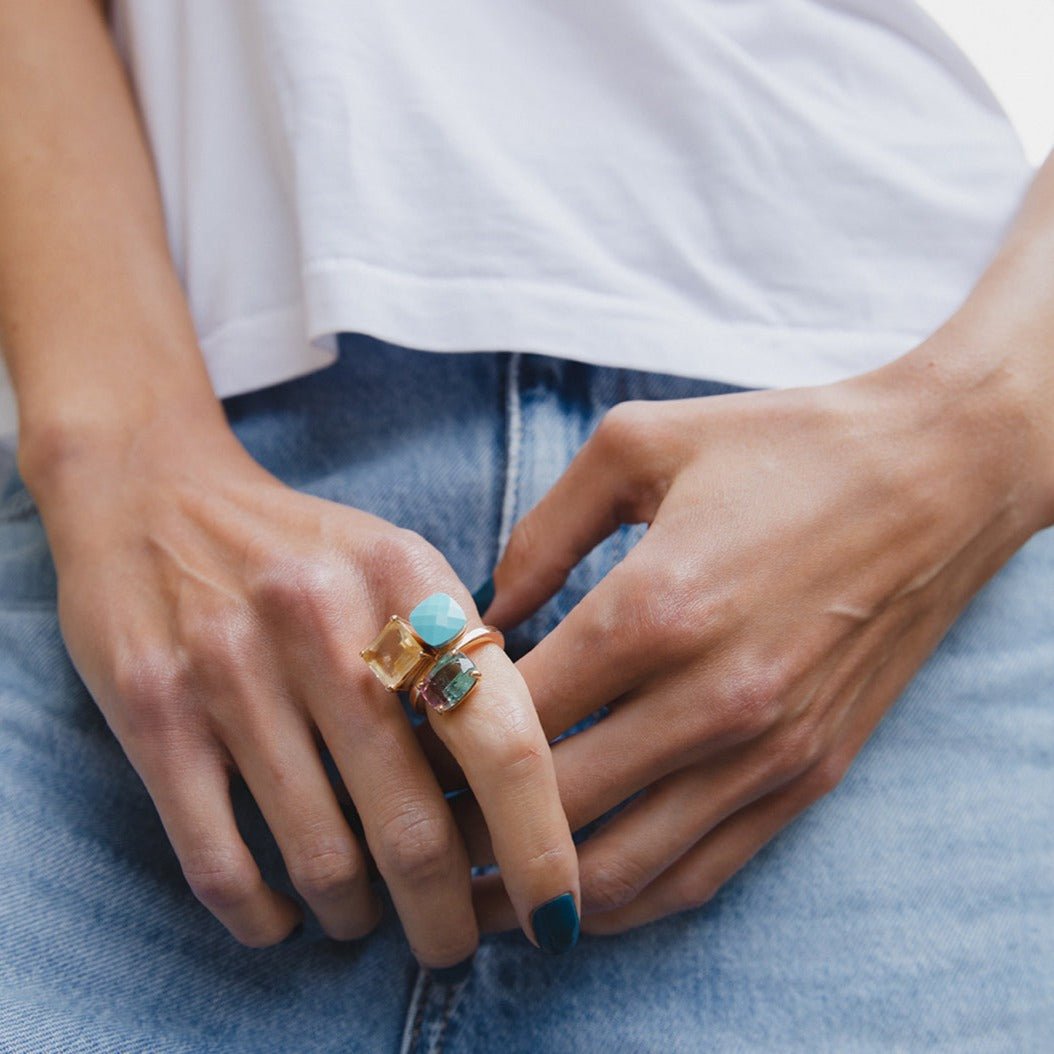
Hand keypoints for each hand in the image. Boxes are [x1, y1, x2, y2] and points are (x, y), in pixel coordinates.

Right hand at [27, 408, 578, 963]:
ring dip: (358, 917)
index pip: (504, 736)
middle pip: (414, 823)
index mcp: (407, 577)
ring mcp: (231, 666)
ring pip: (322, 856)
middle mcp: (322, 620)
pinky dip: (263, 916)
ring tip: (368, 921)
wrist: (153, 491)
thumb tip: (526, 778)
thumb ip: (462, 651)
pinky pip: (220, 860)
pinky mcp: (153, 709)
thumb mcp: (398, 561)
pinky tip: (284, 918)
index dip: (540, 843)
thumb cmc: (301, 549)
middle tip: (454, 944)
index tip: (557, 907)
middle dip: (447, 914)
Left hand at [427, 343, 1045, 934]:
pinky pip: (701, 872)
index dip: (438, 741)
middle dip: (467, 826)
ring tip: (476, 880)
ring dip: (535, 890)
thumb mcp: (638, 444)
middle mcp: (711, 699)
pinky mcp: (808, 775)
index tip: (402, 741)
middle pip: (551, 807)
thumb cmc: (783, 448)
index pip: (510, 716)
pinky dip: (627, 898)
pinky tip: (577, 891)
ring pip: (620, 868)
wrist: (935, 477)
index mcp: (656, 608)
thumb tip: (483, 612)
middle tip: (416, 818)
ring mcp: (766, 751)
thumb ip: (540, 531)